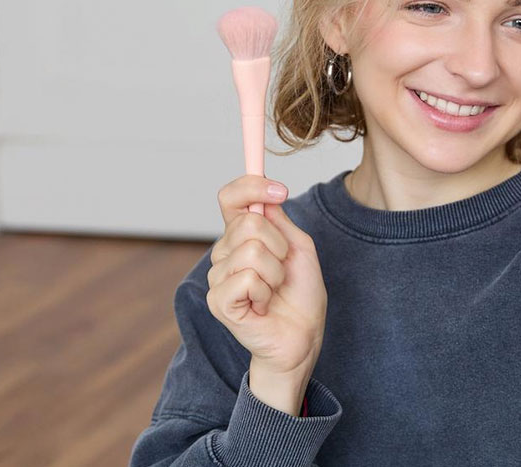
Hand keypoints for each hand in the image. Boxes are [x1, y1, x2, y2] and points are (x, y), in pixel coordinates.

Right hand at [207, 176, 328, 378]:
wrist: (303, 335)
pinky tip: (263, 305)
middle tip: (282, 270)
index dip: (251, 186)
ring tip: (274, 290)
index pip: (230, 198)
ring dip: (276, 273)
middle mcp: (224, 254)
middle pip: (250, 223)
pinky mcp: (219, 301)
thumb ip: (278, 220)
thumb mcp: (297, 247)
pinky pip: (247, 278)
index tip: (280, 190)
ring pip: (252, 252)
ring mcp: (218, 278)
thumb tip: (264, 196)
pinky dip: (266, 291)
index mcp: (240, 237)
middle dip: (279, 246)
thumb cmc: (300, 294)